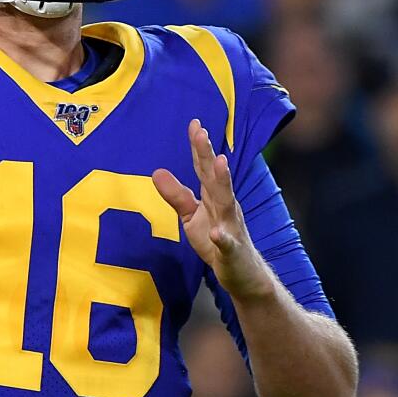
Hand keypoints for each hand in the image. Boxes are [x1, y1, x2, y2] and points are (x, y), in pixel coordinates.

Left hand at [152, 119, 274, 300]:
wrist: (241, 273)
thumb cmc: (215, 239)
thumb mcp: (190, 216)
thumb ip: (176, 194)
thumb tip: (156, 171)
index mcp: (213, 196)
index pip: (205, 167)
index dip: (199, 146)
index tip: (194, 123)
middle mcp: (225, 206)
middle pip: (214, 177)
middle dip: (209, 155)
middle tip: (202, 132)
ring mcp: (230, 226)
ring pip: (226, 202)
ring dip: (224, 182)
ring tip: (221, 163)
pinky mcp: (231, 250)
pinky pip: (226, 242)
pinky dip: (222, 237)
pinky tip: (216, 233)